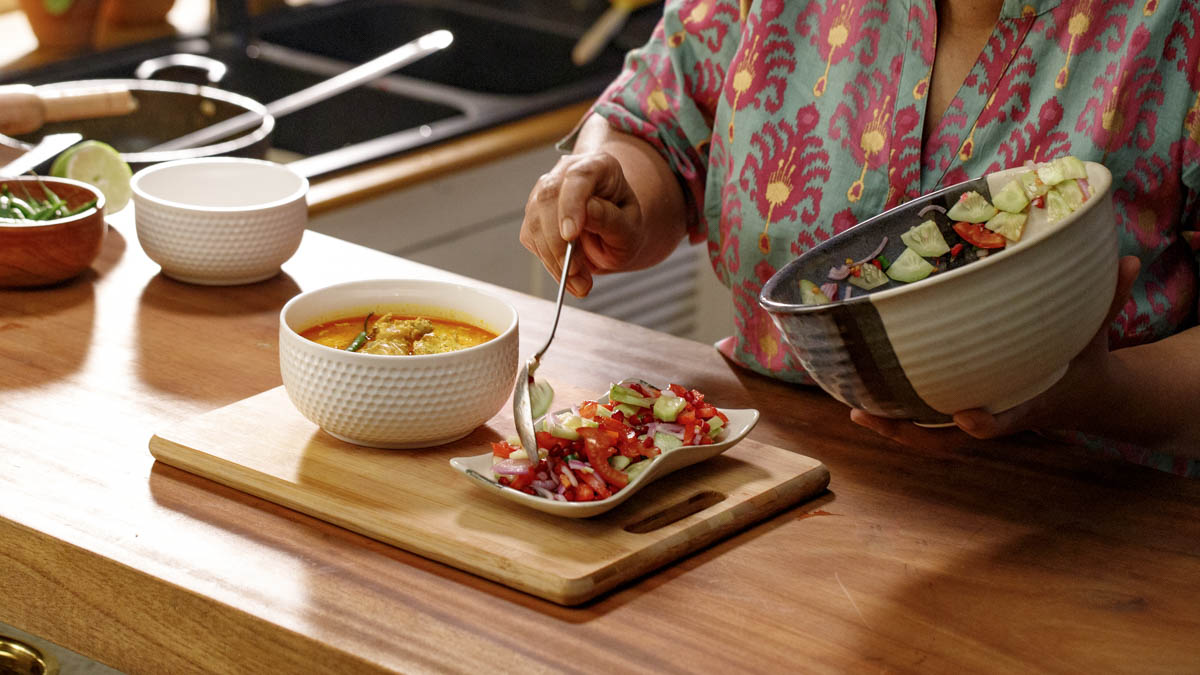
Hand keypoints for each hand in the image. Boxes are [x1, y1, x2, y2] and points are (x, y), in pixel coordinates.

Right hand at [520, 150, 644, 296]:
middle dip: (558, 242)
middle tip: (576, 273)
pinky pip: (532, 240)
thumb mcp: (630, 228)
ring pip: (535, 222)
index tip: (570, 236)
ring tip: (580, 282)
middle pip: (549, 198)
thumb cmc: (624, 225)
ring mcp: (545, 192)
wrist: (613, 230)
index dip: (571, 205)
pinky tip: (569, 273)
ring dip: (555, 259)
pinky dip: (549, 263)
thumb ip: (611, 220)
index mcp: (599, 166)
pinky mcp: (534, 215)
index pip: (579, 177)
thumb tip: (587, 213)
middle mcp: (567, 172)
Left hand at [850, 255, 1142, 448]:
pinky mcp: (962, 415)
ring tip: (855, 409)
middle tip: (869, 414)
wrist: (1086, 396)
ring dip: (893, 428)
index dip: (987, 423)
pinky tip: (862, 400)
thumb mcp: (1098, 332)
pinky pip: (927, 425)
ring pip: (931, 439)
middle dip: (909, 434)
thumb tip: (1129, 259)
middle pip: (950, 441)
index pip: (1008, 420)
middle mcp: (998, 416)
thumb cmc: (1085, 359)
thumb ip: (1110, 299)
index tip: (966, 416)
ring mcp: (977, 420)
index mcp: (1031, 404)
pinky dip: (897, 417)